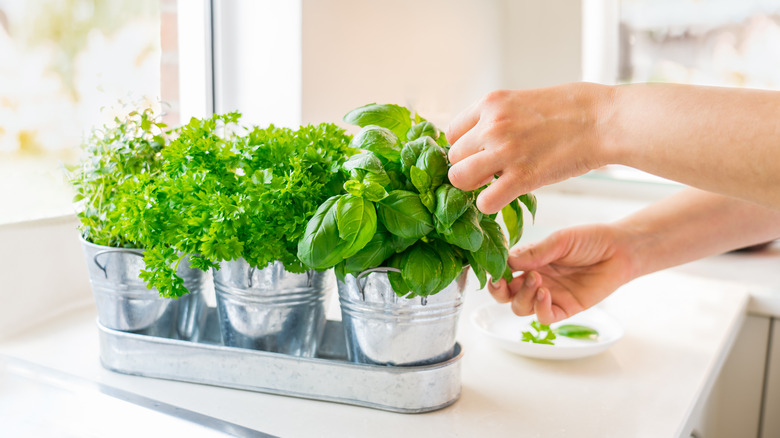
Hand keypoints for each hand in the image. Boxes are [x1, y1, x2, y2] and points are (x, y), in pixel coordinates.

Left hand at [446, 83, 612, 213]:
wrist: (604, 120)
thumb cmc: (572, 108)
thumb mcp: (524, 99)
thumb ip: (499, 117)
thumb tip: (483, 137)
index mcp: (491, 103)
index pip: (452, 133)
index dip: (464, 148)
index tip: (479, 155)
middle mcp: (491, 125)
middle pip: (453, 158)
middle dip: (468, 168)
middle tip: (489, 172)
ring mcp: (504, 151)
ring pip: (459, 179)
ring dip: (473, 187)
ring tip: (493, 185)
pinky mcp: (522, 177)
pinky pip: (485, 202)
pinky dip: (490, 205)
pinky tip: (505, 197)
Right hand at [488, 224, 637, 323]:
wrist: (620, 250)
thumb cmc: (589, 240)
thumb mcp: (559, 240)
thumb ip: (534, 252)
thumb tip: (507, 260)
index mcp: (529, 261)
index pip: (503, 271)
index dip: (494, 272)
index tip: (493, 268)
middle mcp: (535, 280)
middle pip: (505, 295)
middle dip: (499, 290)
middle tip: (503, 281)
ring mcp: (549, 296)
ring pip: (520, 307)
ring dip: (522, 296)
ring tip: (536, 280)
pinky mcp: (566, 308)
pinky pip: (544, 317)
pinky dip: (539, 308)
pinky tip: (545, 294)